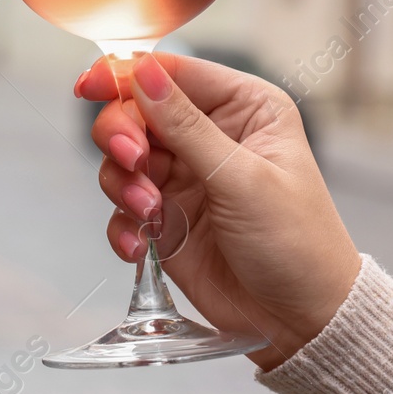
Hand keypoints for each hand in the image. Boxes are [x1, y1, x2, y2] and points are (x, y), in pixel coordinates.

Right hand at [77, 53, 360, 370]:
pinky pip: (122, 208)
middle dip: (123, 137)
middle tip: (133, 162)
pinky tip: (139, 246)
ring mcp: (185, 178)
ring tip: (149, 214)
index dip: (125, 75)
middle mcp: (210, 136)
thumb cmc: (297, 243)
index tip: (90, 86)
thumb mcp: (242, 179)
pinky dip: (122, 225)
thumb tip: (142, 71)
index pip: (171, 73)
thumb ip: (186, 126)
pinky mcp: (166, 219)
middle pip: (135, 112)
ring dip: (124, 185)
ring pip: (122, 160)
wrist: (303, 322)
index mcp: (243, 108)